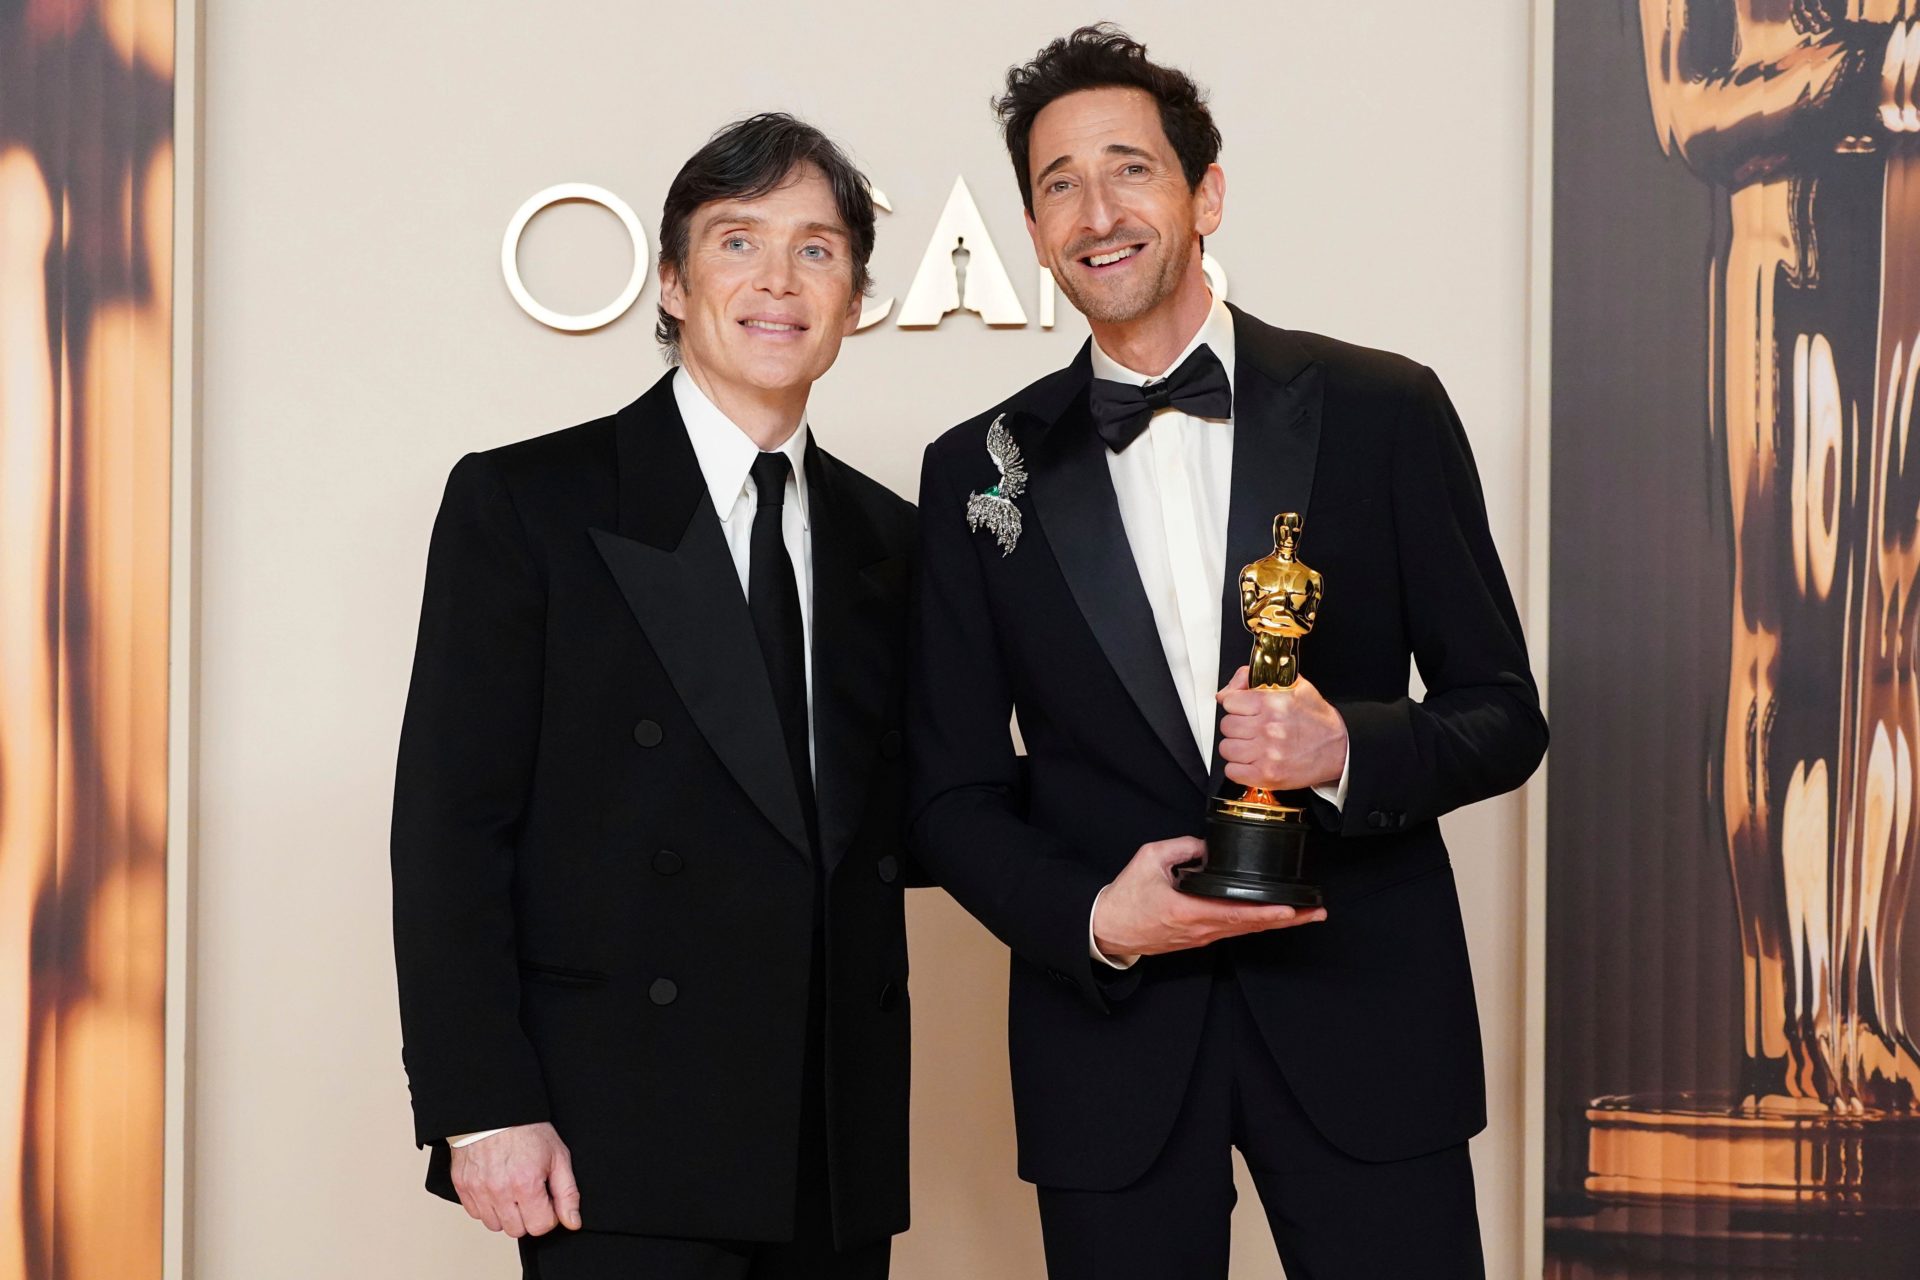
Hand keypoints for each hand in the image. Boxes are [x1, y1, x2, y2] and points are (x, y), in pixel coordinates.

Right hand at [450, 1121, 581, 1237]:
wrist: (495, 1110)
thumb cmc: (528, 1130)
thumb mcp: (558, 1156)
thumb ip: (567, 1193)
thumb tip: (572, 1222)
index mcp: (526, 1184)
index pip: (540, 1227)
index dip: (548, 1214)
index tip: (546, 1198)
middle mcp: (500, 1190)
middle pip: (517, 1230)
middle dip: (527, 1216)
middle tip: (530, 1192)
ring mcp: (478, 1189)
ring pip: (495, 1225)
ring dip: (506, 1214)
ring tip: (512, 1190)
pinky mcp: (462, 1186)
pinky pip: (475, 1213)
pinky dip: (487, 1206)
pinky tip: (495, 1187)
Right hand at [1092, 837, 1327, 958]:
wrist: (1108, 928)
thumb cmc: (1126, 897)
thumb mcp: (1150, 859)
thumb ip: (1182, 846)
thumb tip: (1207, 845)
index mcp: (1188, 910)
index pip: (1236, 913)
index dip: (1266, 912)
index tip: (1290, 908)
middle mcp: (1200, 928)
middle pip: (1251, 926)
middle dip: (1287, 919)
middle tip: (1316, 912)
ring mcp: (1202, 937)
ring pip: (1247, 930)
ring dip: (1277, 923)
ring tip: (1305, 914)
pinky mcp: (1199, 938)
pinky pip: (1235, 931)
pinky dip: (1258, 924)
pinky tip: (1273, 918)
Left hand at [1216, 666, 1347, 792]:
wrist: (1340, 748)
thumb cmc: (1317, 719)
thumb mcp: (1292, 685)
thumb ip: (1253, 679)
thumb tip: (1225, 692)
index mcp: (1272, 703)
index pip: (1229, 701)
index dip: (1236, 705)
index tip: (1243, 710)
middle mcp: (1268, 728)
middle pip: (1226, 725)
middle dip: (1237, 726)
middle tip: (1250, 728)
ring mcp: (1267, 754)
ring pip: (1226, 748)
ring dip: (1236, 747)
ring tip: (1251, 745)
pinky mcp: (1267, 775)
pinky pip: (1232, 771)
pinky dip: (1238, 768)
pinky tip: (1251, 761)